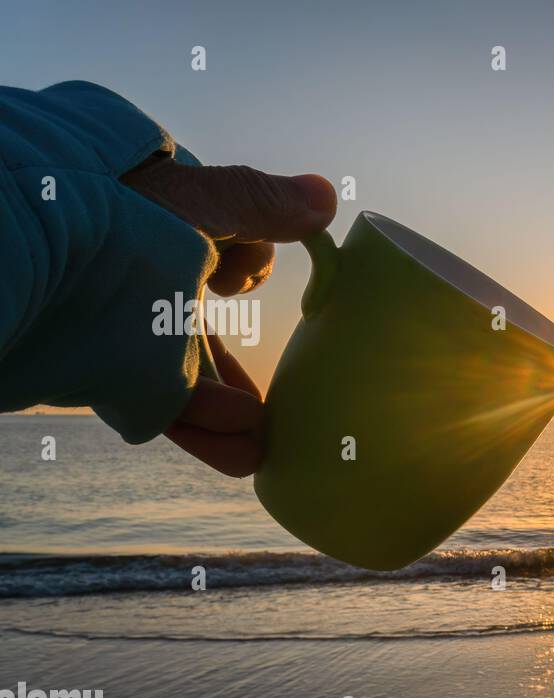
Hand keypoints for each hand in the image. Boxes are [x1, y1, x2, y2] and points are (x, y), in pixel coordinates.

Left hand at [121, 158, 336, 475]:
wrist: (23, 255)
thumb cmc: (113, 209)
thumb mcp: (200, 202)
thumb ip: (261, 204)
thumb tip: (327, 195)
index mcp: (155, 216)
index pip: (217, 242)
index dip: (243, 262)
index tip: (238, 278)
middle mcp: (133, 268)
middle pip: (196, 321)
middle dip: (234, 362)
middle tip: (277, 396)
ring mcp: (113, 322)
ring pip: (179, 370)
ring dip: (226, 409)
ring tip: (262, 444)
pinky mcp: (95, 370)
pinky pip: (156, 405)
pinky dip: (201, 428)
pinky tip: (241, 451)